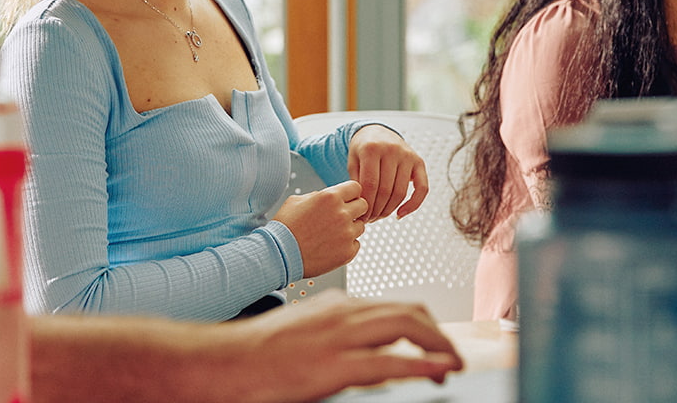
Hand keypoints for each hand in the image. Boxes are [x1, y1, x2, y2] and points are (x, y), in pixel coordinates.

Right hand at [27, 294, 462, 402]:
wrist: (223, 364)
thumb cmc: (256, 355)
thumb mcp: (302, 333)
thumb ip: (333, 337)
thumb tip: (363, 356)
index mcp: (335, 305)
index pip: (392, 307)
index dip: (422, 325)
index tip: (435, 345)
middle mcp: (342, 313)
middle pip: (408, 312)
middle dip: (437, 333)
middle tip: (451, 357)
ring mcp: (340, 337)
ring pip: (407, 327)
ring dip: (439, 346)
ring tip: (453, 365)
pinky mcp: (336, 365)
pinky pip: (392, 362)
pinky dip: (423, 364)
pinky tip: (439, 372)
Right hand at [273, 180, 368, 276]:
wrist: (279, 255)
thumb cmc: (285, 228)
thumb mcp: (297, 201)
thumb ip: (318, 196)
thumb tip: (329, 197)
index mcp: (330, 197)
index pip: (356, 188)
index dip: (350, 193)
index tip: (346, 199)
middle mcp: (342, 214)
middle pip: (363, 205)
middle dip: (354, 209)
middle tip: (340, 216)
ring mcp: (347, 234)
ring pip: (361, 226)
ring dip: (350, 228)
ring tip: (331, 234)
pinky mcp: (347, 252)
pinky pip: (356, 244)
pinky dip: (346, 245)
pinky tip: (331, 246)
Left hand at [347, 125, 429, 221]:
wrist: (377, 132)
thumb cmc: (363, 149)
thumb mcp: (353, 161)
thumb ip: (355, 181)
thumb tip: (361, 207)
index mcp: (372, 148)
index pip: (370, 184)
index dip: (366, 204)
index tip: (361, 216)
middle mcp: (392, 150)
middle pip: (386, 190)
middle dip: (377, 210)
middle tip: (369, 219)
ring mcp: (408, 155)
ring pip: (401, 192)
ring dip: (390, 210)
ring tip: (379, 216)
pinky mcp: (419, 161)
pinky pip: (422, 188)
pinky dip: (413, 205)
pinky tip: (400, 214)